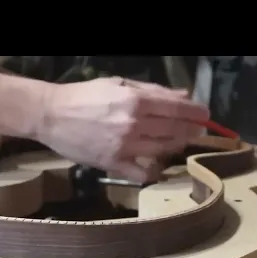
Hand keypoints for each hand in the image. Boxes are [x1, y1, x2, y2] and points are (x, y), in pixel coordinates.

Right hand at [36, 77, 209, 182]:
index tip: (205, 115)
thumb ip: (152, 90)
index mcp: (135, 100)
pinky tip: (155, 165)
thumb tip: (182, 96)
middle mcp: (133, 124)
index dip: (197, 113)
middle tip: (197, 130)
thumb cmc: (84, 96)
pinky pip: (142, 173)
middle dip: (192, 130)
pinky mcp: (113, 164)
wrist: (51, 115)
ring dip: (176, 147)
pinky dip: (154, 171)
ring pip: (164, 151)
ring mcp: (124, 147)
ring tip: (176, 142)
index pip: (178, 109)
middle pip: (176, 130)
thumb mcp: (118, 84)